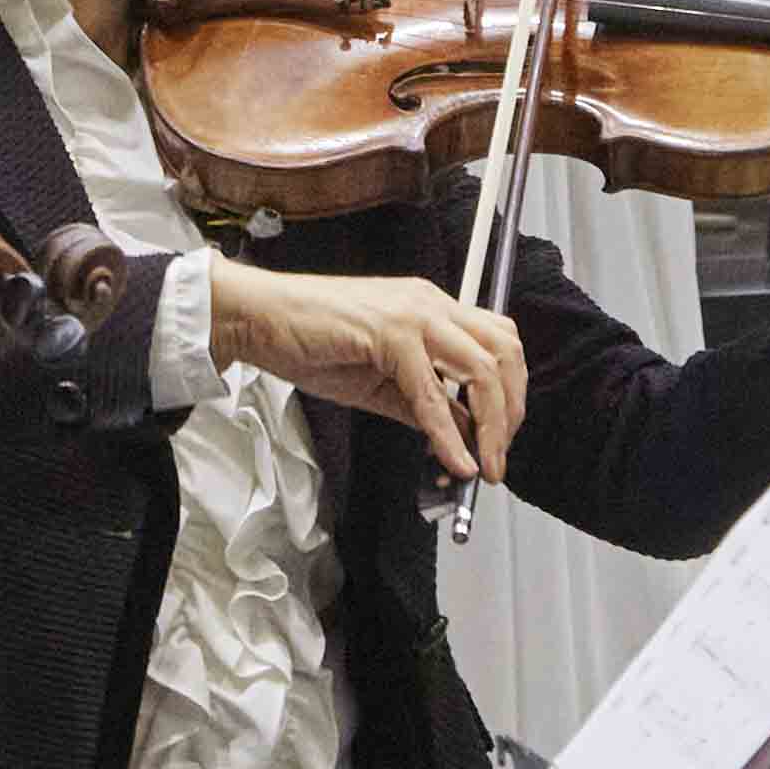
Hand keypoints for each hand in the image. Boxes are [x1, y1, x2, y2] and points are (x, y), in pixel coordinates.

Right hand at [213, 259, 524, 492]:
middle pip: (504, 353)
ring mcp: (412, 314)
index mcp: (430, 307)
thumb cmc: (309, 342)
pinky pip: (431, 392)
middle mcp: (429, 304)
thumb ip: (424, 406)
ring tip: (484, 465)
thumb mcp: (380, 382)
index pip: (497, 343)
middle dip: (510, 412)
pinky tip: (452, 461)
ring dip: (491, 425)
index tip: (499, 439)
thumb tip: (461, 438)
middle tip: (497, 457)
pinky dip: (447, 434)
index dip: (510, 394)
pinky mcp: (389, 333)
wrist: (258, 319)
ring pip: (482, 369)